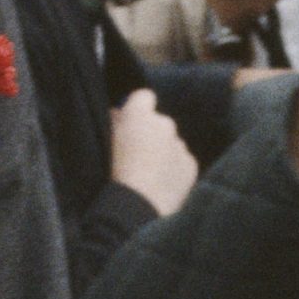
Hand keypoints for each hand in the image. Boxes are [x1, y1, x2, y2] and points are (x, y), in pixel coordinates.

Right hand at [110, 89, 199, 215]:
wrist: (138, 202)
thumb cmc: (114, 168)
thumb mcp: (106, 140)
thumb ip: (114, 121)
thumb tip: (119, 114)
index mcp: (140, 114)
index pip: (145, 96)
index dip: (138, 106)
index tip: (131, 120)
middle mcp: (164, 123)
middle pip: (160, 121)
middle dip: (152, 132)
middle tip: (139, 152)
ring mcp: (180, 144)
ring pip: (172, 142)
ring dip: (164, 151)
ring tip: (150, 172)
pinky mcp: (191, 164)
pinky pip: (182, 160)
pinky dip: (174, 167)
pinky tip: (162, 182)